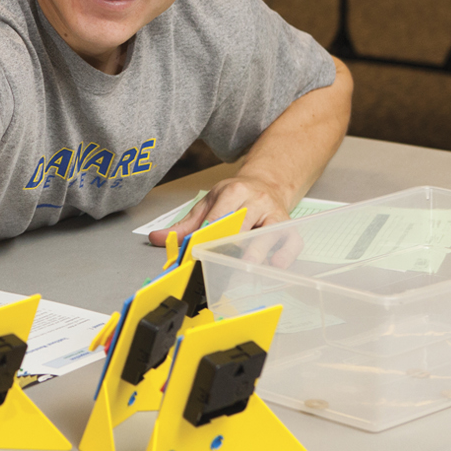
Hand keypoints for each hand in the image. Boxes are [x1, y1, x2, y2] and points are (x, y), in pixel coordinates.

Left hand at [149, 175, 300, 266]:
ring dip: (258, 251)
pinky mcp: (290, 227)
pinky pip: (292, 242)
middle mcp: (257, 201)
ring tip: (245, 266)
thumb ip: (185, 225)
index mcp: (234, 192)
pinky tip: (274, 265)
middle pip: (244, 224)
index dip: (209, 234)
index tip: (198, 249)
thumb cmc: (235, 197)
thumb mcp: (208, 204)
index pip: (220, 215)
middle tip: (219, 261)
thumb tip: (157, 238)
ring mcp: (275, 214)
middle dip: (232, 243)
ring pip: (269, 233)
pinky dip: (286, 255)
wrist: (265, 183)